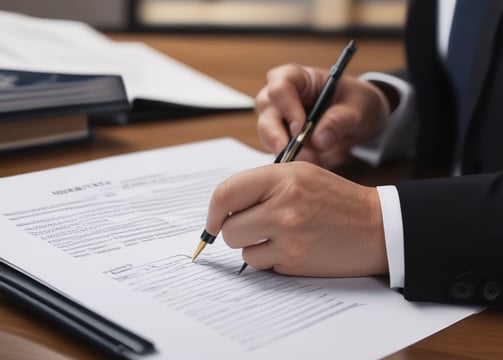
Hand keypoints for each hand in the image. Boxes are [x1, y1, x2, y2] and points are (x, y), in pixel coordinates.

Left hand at [204, 162, 387, 276]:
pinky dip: (271, 259)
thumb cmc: (335, 198)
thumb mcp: (299, 174)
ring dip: (254, 246)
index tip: (213, 220)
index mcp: (282, 178)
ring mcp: (289, 237)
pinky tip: (292, 248)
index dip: (212, 211)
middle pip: (228, 228)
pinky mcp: (295, 262)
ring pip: (242, 249)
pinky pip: (262, 265)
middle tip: (254, 226)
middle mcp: (283, 207)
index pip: (225, 193)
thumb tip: (222, 207)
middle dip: (234, 230)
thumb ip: (260, 185)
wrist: (376, 226)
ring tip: (280, 235)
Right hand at [255, 64, 390, 169]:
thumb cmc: (357, 102)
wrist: (359, 120)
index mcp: (298, 77)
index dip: (287, 106)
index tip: (300, 128)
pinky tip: (315, 162)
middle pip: (266, 113)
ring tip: (315, 161)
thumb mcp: (358, 108)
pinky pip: (279, 152)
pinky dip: (295, 161)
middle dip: (277, 136)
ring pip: (268, 136)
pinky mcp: (281, 140)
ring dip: (289, 152)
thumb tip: (319, 140)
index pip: (280, 86)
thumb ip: (339, 121)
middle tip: (294, 155)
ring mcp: (277, 119)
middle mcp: (280, 97)